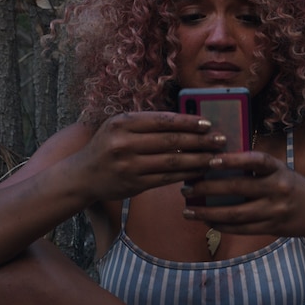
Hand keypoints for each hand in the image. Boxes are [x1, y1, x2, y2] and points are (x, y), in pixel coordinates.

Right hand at [73, 111, 228, 201]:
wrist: (84, 175)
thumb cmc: (108, 146)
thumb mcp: (119, 126)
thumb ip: (147, 123)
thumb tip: (186, 121)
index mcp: (122, 123)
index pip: (162, 121)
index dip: (188, 122)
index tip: (207, 123)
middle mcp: (124, 143)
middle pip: (171, 141)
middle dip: (200, 141)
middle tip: (220, 140)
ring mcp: (129, 165)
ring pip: (172, 161)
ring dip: (198, 159)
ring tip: (216, 157)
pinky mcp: (134, 184)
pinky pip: (166, 178)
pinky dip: (186, 174)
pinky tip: (200, 171)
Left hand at [179, 150, 304, 236]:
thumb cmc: (293, 185)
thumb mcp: (279, 170)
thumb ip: (255, 170)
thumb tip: (216, 166)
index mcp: (278, 170)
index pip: (255, 160)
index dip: (233, 160)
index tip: (211, 160)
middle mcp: (277, 189)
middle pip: (237, 189)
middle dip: (208, 189)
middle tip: (185, 187)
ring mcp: (275, 210)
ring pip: (236, 214)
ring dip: (208, 213)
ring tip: (189, 211)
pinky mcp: (272, 228)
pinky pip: (242, 229)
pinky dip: (222, 226)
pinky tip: (207, 222)